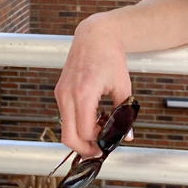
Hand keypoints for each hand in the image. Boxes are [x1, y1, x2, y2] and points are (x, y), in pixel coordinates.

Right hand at [54, 13, 132, 158]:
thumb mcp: (123, 85)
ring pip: (64, 128)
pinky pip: (65, 115)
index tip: (108, 145)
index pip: (85, 132)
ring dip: (80, 136)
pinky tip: (94, 118)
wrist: (95, 36)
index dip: (97, 143)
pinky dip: (76, 123)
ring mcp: (61, 94)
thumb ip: (125, 111)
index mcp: (84, 93)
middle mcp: (67, 95)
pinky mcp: (59, 91)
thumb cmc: (111, 56)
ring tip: (100, 131)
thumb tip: (127, 135)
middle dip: (83, 148)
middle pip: (68, 137)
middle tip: (99, 150)